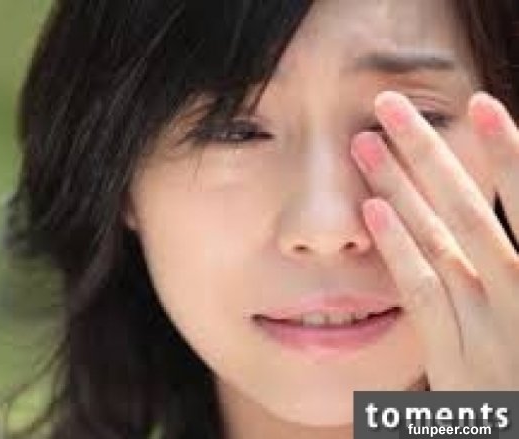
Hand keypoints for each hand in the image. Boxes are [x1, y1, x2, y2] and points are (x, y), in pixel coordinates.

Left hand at [350, 90, 518, 389]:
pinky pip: (424, 295)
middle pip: (472, 211)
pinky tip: (372, 210)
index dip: (508, 154)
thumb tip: (486, 209)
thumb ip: (515, 259)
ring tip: (366, 141)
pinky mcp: (456, 364)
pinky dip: (400, 250)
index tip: (477, 105)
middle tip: (389, 103)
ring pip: (442, 242)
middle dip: (429, 152)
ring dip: (400, 186)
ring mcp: (490, 332)